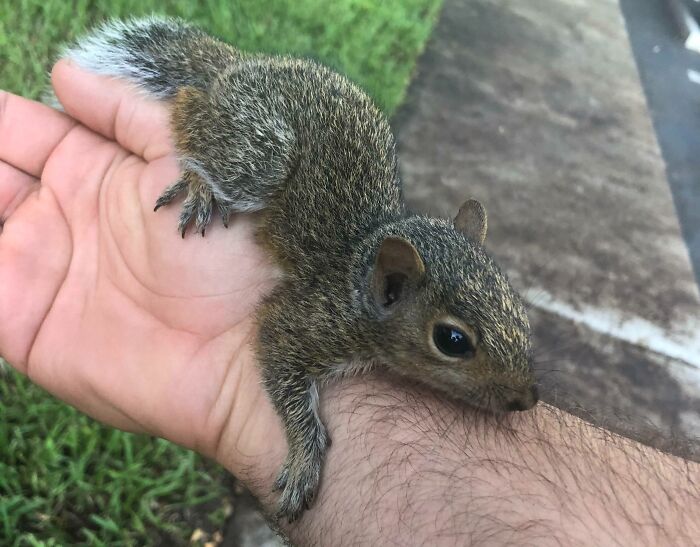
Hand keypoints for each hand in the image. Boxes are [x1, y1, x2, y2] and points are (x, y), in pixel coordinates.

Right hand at [0, 60, 285, 480]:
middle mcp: (65, 221)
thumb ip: (130, 114)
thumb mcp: (189, 159)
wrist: (246, 343)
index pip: (27, 134)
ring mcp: (42, 272)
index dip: (0, 118)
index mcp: (99, 177)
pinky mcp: (23, 326)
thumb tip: (66, 74)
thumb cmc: (233, 249)